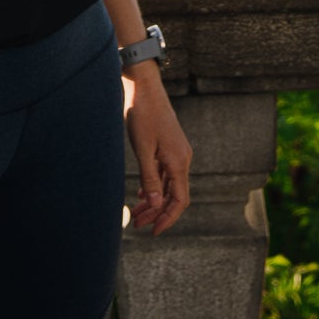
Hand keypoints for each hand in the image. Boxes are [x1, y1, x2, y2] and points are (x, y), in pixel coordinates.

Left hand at [123, 67, 191, 232]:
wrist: (144, 86)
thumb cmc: (142, 114)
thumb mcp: (143, 149)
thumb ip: (150, 177)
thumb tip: (155, 205)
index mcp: (179, 161)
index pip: (180, 200)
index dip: (167, 218)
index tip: (153, 232)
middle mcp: (182, 159)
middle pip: (174, 195)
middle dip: (157, 212)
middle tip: (137, 224)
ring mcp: (176, 152)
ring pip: (169, 185)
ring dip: (154, 200)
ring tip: (136, 212)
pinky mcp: (169, 146)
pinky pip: (166, 173)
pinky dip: (155, 186)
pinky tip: (142, 192)